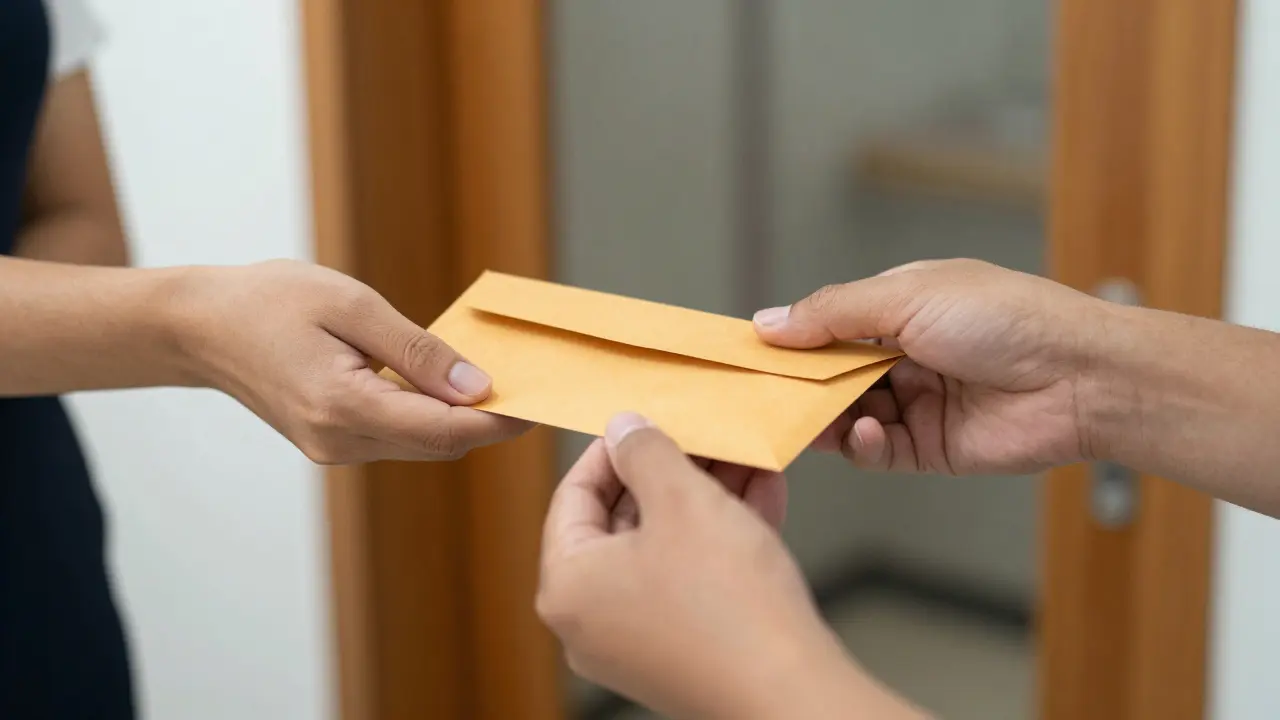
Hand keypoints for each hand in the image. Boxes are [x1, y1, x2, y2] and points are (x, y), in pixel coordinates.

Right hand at [172, 260, 529, 462]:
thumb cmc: (270, 301)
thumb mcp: (351, 305)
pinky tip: (442, 385)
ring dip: (458, 419)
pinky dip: (426, 416)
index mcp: (343, 408)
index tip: (538, 403)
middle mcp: (339, 442)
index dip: (498, 420)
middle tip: (529, 386)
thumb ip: (417, 350)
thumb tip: (476, 385)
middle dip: (486, 421)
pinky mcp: (330, 443)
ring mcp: (332, 449)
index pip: (444, 430)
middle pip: (439, 444)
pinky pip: (396, 437)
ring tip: (493, 380)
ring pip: (420, 445)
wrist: (201, 326)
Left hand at [537, 413, 918, 718]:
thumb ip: (644, 452)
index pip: (572, 495)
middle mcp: (591, 622)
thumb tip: (623, 428)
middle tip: (704, 435)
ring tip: (744, 458)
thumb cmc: (729, 604)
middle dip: (671, 471)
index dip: (611, 449)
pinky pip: (691, 580)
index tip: (644, 420)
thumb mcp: (682, 499)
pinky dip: (720, 538)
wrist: (792, 692)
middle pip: (622, 521)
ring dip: (705, 497)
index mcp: (567, 585)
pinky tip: (761, 496)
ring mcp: (636, 643)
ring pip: (664, 547)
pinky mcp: (681, 654)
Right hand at [754, 259, 1109, 475]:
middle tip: (764, 397)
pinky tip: (870, 433)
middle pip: (831, 376)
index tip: (750, 355)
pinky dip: (864, 446)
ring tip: (813, 419)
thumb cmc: (1005, 318)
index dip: (791, 341)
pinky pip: (878, 452)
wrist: (1079, 377)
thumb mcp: (906, 297)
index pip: (827, 326)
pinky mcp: (930, 447)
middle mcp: (904, 355)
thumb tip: (768, 322)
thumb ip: (832, 314)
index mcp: (898, 308)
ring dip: (828, 419)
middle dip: (800, 386)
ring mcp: (917, 402)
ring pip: (847, 417)